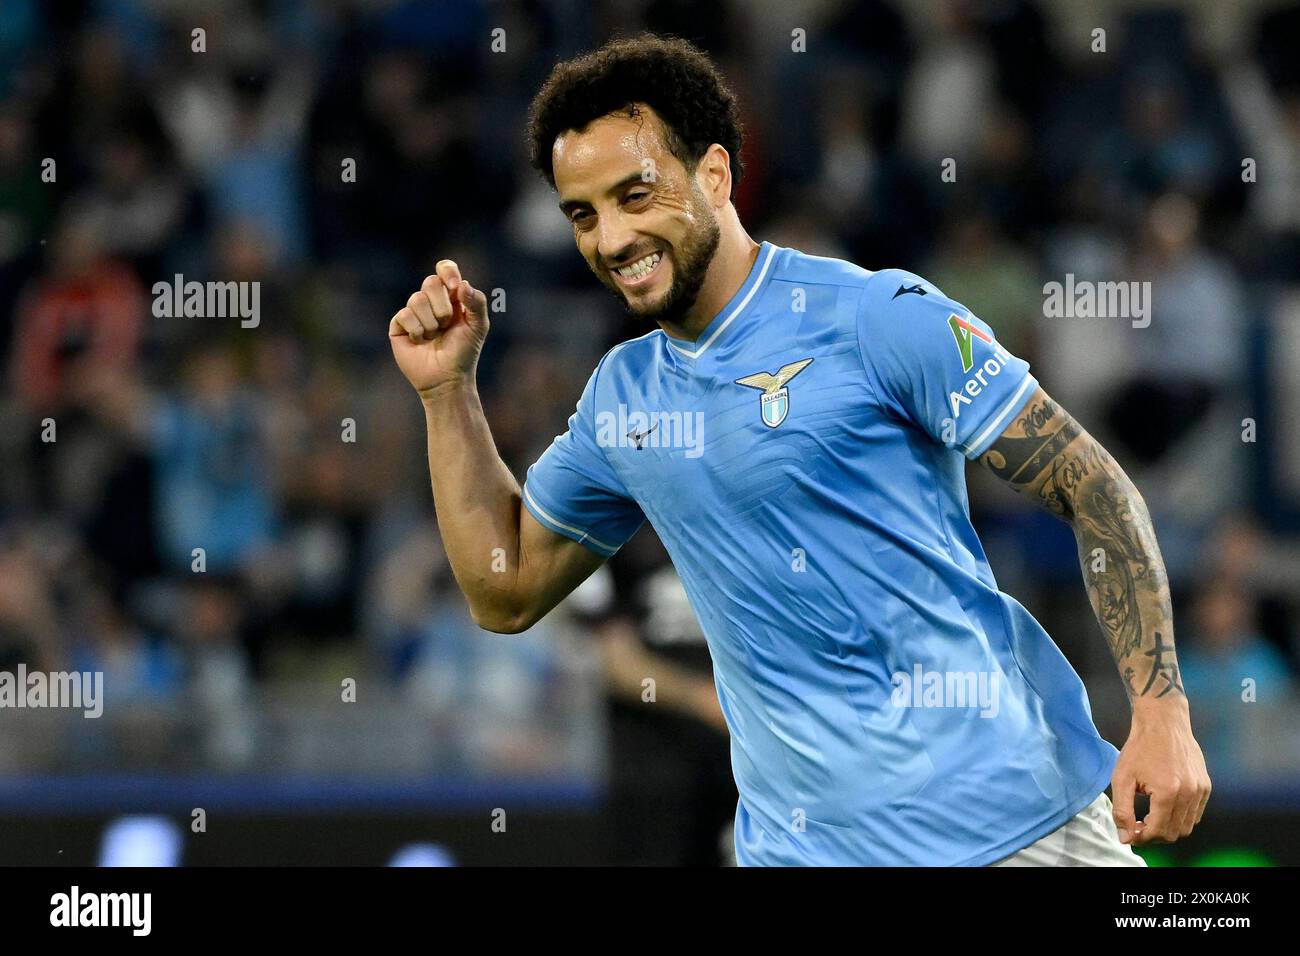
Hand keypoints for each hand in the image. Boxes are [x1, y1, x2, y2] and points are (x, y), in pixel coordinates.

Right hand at [389, 259, 489, 393]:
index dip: (447, 271)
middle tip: (446, 325)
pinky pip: (405, 315)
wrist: (447, 378)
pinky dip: (417, 330)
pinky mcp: (399, 325)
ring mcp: (413, 312)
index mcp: (451, 296)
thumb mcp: (478, 326)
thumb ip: (477, 302)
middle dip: (442, 306)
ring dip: (431, 323)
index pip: (445, 269)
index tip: (453, 286)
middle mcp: (431, 301)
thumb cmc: (464, 352)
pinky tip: (420, 341)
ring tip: (434, 337)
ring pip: (417, 299)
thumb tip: (462, 284)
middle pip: (430, 282)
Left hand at [1111, 700, 1210, 844]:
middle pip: (1174, 833)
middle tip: (1137, 826)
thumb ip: (1122, 811)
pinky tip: (1163, 807)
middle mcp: (1189, 793)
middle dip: (1154, 836)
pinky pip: (1195, 814)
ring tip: (1149, 817)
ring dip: (1168, 828)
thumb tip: (1126, 837)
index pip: (1158, 832)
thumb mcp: (1122, 778)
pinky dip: (1180, 818)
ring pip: (1187, 826)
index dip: (1142, 838)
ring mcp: (1201, 790)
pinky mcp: (1206, 786)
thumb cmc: (1139, 748)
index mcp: (1168, 792)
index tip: (1130, 833)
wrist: (1163, 723)